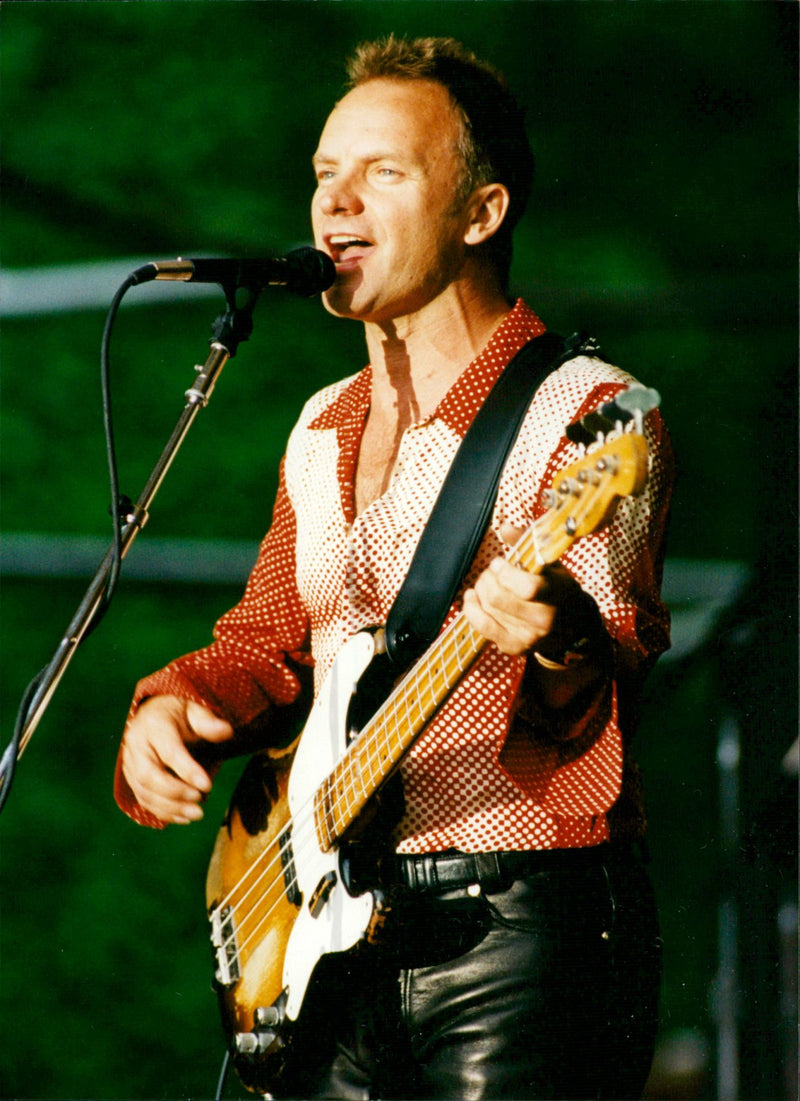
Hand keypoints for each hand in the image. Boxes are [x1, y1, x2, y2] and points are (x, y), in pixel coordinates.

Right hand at [120, 696, 233, 824]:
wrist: (152, 716)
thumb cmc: (178, 714)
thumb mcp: (194, 710)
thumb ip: (208, 722)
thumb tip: (227, 731)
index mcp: (154, 726)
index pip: (169, 752)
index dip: (188, 770)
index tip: (207, 785)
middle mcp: (137, 746)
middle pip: (149, 776)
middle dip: (175, 793)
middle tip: (200, 801)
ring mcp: (131, 764)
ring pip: (144, 792)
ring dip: (171, 807)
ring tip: (197, 814)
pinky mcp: (132, 779)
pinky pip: (144, 800)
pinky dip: (163, 812)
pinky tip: (184, 817)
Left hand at [462, 525, 588, 657]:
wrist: (571, 627)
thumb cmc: (557, 588)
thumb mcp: (551, 564)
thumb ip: (528, 543)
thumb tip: (504, 527)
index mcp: (556, 595)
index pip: (527, 588)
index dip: (505, 572)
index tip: (499, 563)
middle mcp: (543, 619)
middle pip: (498, 597)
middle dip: (487, 579)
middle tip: (491, 572)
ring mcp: (527, 636)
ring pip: (488, 608)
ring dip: (480, 590)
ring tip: (487, 583)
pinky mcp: (513, 647)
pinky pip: (482, 626)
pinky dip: (471, 608)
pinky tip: (472, 597)